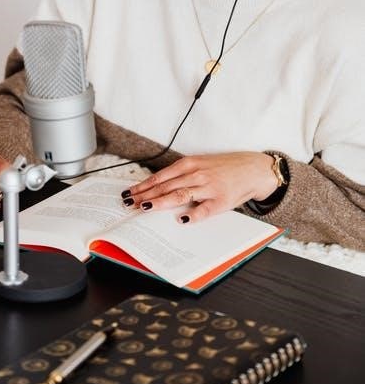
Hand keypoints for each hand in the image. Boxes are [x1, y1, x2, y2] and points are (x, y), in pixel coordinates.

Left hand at [122, 152, 277, 222]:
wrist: (253, 169)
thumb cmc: (225, 167)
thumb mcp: (201, 164)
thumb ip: (182, 174)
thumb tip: (158, 186)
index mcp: (190, 164)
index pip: (161, 177)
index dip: (144, 185)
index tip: (130, 192)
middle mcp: (197, 174)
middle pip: (166, 186)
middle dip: (145, 195)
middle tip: (129, 203)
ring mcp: (208, 187)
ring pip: (180, 195)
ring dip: (160, 202)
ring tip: (145, 208)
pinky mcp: (221, 201)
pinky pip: (204, 210)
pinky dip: (192, 215)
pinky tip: (181, 220)